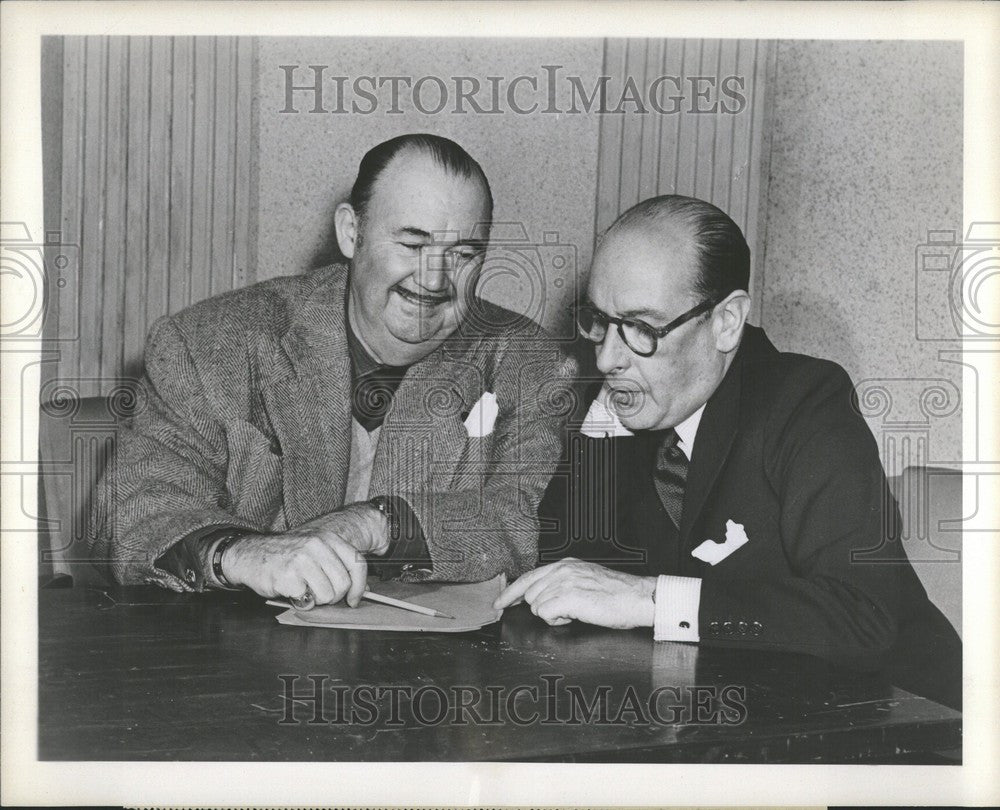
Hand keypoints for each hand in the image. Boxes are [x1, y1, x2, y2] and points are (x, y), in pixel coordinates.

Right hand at [222, 502, 389, 606]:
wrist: (250, 555)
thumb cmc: (286, 557)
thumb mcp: (315, 551)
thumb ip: (337, 565)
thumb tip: (361, 589)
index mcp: (327, 538)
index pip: (357, 564)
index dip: (359, 586)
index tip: (353, 600)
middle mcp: (317, 546)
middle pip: (343, 584)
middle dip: (333, 596)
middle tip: (318, 594)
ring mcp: (302, 560)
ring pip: (327, 595)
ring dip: (315, 599)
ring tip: (302, 588)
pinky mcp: (289, 576)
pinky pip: (306, 600)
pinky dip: (299, 601)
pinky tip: (290, 589)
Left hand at [493, 558, 656, 628]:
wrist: (637, 598)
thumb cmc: (617, 595)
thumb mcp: (585, 580)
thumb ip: (563, 584)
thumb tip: (544, 598)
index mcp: (565, 565)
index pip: (528, 577)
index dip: (510, 592)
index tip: (499, 603)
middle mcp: (561, 570)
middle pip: (530, 595)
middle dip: (543, 608)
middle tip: (566, 611)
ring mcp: (564, 582)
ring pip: (537, 606)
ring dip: (553, 615)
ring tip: (576, 612)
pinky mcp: (568, 596)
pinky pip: (546, 614)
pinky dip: (558, 621)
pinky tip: (575, 616)